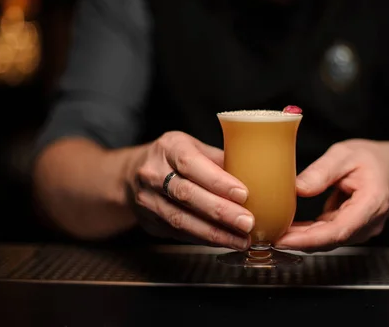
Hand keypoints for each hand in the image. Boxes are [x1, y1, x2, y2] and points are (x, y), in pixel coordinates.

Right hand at [129, 131, 253, 249]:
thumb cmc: (172, 158)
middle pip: (187, 194)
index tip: (243, 194)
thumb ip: (220, 160)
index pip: (191, 164)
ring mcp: (148, 200)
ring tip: (241, 239)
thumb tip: (258, 174)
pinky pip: (179, 233)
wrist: (130, 175)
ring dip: (215, 233)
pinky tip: (224, 242)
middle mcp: (153, 173)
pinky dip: (204, 239)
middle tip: (247, 222)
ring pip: (181, 219)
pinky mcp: (151, 222)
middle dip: (220, 211)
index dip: (217, 181)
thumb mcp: (193, 147)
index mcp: (169, 148)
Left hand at [275, 140, 388, 252]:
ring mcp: (362, 229)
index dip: (310, 239)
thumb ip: (322, 171)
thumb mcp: (346, 154)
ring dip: (302, 238)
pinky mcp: (352, 229)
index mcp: (372, 203)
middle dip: (299, 241)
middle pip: (331, 240)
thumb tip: (297, 189)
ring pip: (328, 240)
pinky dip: (309, 233)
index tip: (285, 239)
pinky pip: (329, 234)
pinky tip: (290, 227)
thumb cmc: (374, 160)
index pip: (339, 230)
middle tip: (270, 235)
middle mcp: (369, 222)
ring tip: (275, 230)